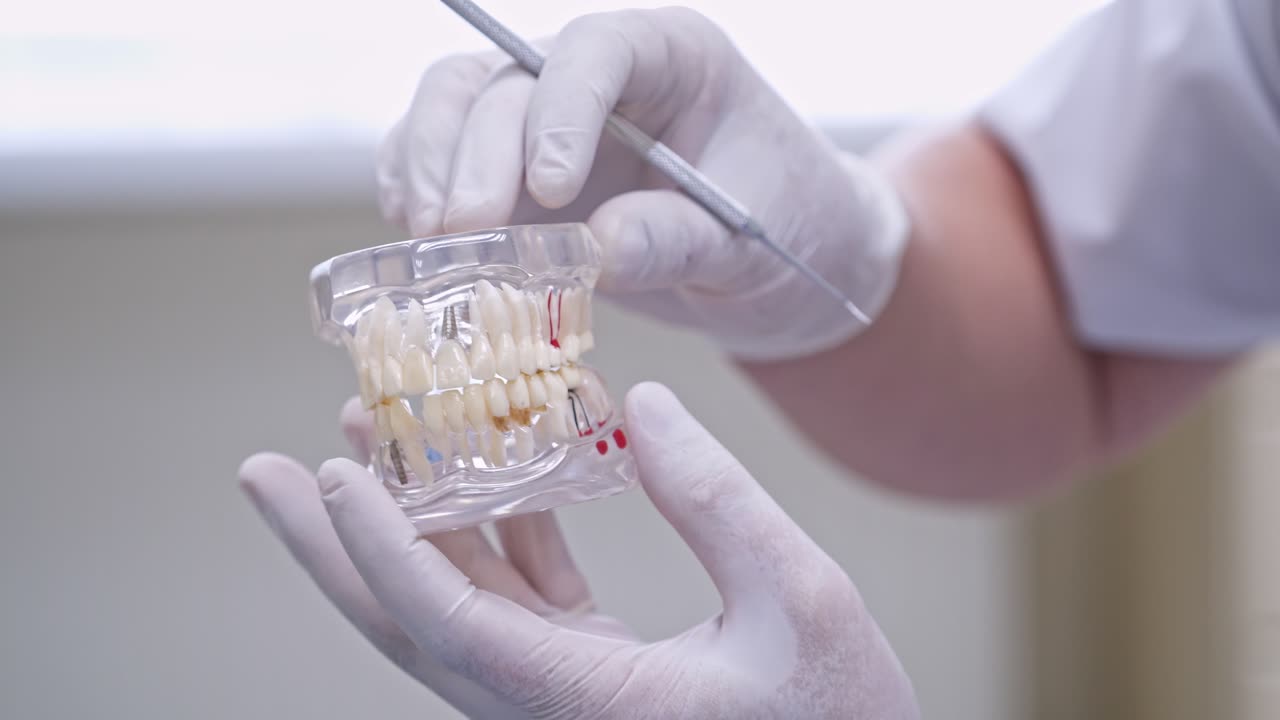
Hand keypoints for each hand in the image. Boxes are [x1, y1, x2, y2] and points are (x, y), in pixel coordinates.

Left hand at [239, 382, 918, 717]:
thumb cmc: (842, 718)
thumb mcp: (802, 598)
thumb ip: (718, 501)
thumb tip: (644, 406)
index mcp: (592, 705)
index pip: (455, 627)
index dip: (384, 551)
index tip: (332, 475)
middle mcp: (550, 708)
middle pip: (410, 626)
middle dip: (330, 548)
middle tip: (266, 473)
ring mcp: (558, 692)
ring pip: (450, 608)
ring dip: (405, 523)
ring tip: (366, 438)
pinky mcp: (582, 674)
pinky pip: (512, 601)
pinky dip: (494, 534)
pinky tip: (491, 469)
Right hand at [377, 8, 908, 360]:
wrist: (780, 267)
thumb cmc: (789, 233)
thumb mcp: (755, 244)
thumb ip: (683, 239)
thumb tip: (599, 247)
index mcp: (675, 58)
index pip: (600, 51)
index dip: (562, 111)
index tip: (553, 192)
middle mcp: (601, 75)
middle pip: (510, 80)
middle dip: (477, 155)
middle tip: (465, 234)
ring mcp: (548, 117)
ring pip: (458, 101)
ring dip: (431, 165)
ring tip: (434, 240)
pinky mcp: (516, 169)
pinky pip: (444, 154)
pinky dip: (418, 187)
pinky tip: (420, 238)